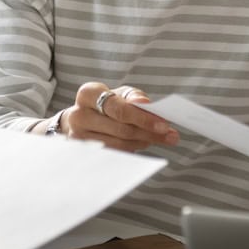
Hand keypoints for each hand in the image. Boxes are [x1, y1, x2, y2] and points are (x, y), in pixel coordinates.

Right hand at [60, 82, 178, 151]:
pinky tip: (143, 143)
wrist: (81, 119)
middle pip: (121, 129)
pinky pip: (114, 154)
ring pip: (119, 144)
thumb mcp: (120, 94)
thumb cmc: (106, 104)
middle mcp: (78, 115)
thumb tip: (145, 104)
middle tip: (171, 135)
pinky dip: (132, 149)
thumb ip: (135, 97)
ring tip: (159, 138)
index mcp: (88, 93)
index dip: (143, 118)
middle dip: (149, 133)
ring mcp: (78, 136)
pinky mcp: (82, 153)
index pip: (119, 109)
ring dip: (143, 142)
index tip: (164, 124)